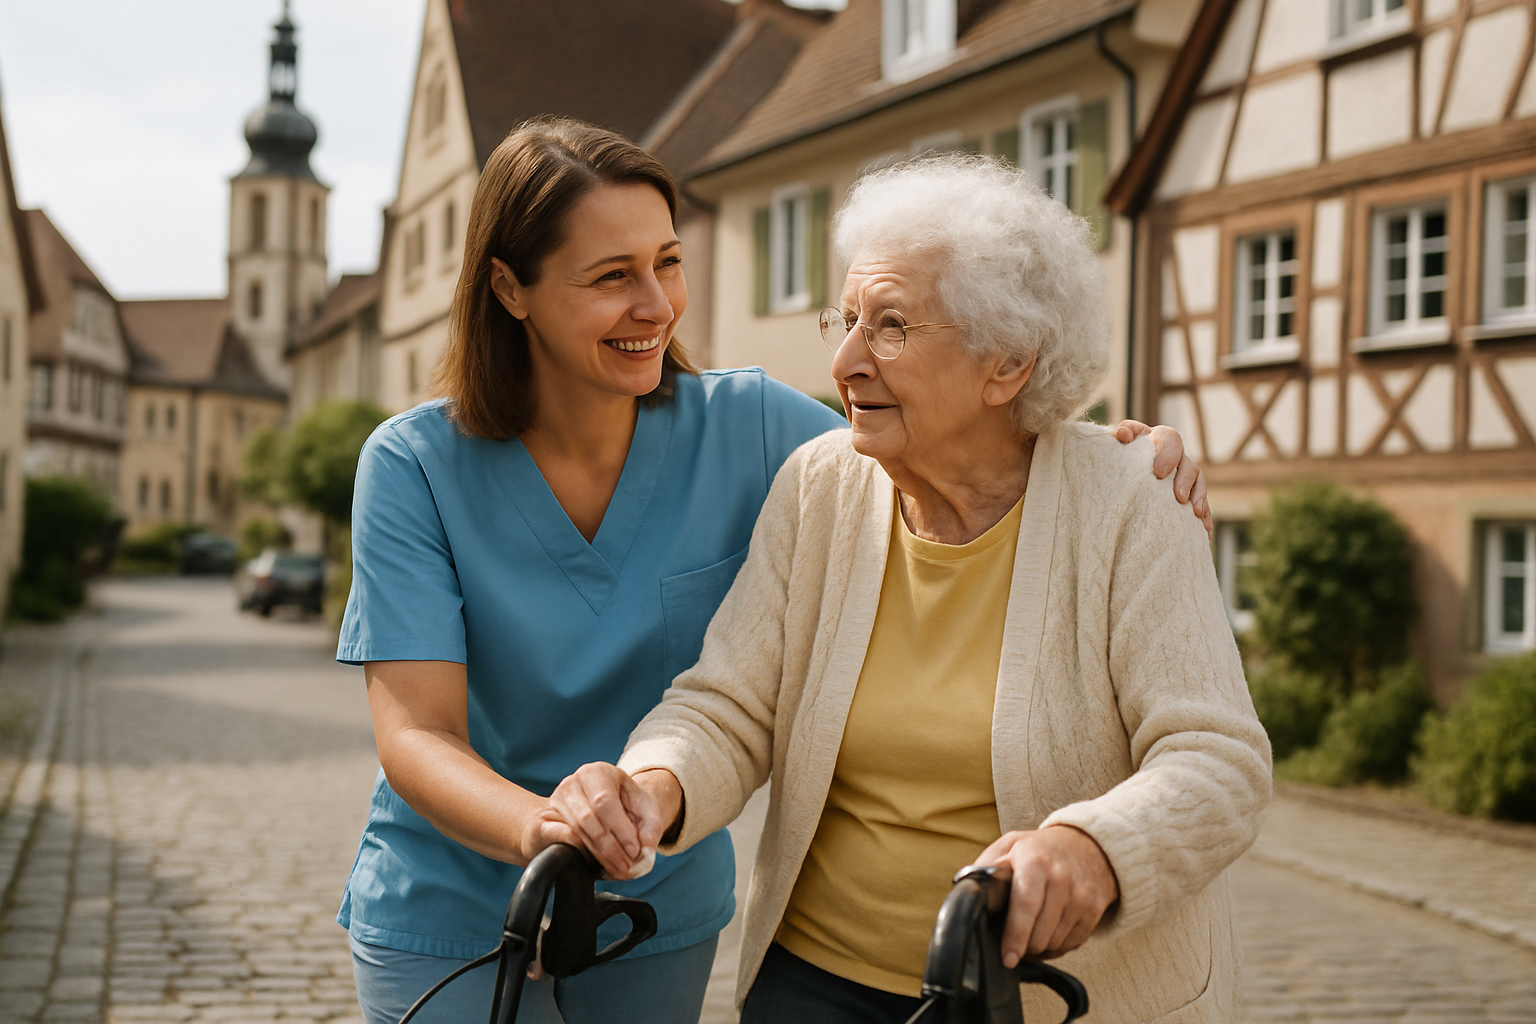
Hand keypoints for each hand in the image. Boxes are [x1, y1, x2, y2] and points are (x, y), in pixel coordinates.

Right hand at [535, 763, 680, 879]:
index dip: (621, 829)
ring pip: (577, 830)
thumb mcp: (640, 809)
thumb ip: (650, 825)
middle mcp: (574, 782)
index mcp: (598, 772)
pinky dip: (579, 851)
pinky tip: (594, 862)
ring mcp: (556, 800)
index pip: (606, 802)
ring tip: (617, 868)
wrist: (587, 808)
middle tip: (626, 866)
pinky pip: (559, 837)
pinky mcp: (544, 819)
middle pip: (590, 818)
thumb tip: (648, 844)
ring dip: (599, 854)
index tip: (635, 851)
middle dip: (611, 847)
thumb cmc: (617, 807)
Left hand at [972, 825, 1118, 965]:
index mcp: (1034, 861)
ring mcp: (1081, 895)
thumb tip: (968, 894)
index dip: (1015, 936)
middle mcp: (1061, 878)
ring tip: (1029, 934)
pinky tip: (1047, 933)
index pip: (1025, 905)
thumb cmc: (1039, 849)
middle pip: (1040, 933)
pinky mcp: (1094, 910)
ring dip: (1038, 947)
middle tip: (1012, 944)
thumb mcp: (1008, 846)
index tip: (1007, 957)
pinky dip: (1056, 946)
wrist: (1086, 844)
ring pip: (1055, 942)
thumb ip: (986, 868)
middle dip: (1023, 946)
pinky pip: (1071, 944)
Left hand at [1114, 420, 1211, 535]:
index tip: (1159, 473)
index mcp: (1157, 438)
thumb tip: (1124, 435)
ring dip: (1199, 498)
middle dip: (1185, 481)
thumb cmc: (1115, 452)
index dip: (1168, 454)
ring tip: (1196, 513)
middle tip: (1178, 498)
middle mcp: (1175, 454)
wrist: (1117, 466)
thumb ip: (1120, 435)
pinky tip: (1204, 529)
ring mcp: (1182, 473)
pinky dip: (1204, 514)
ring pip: (1198, 483)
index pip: (1170, 438)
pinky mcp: (1187, 491)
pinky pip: (1201, 502)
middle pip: (1188, 464)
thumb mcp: (1114, 442)